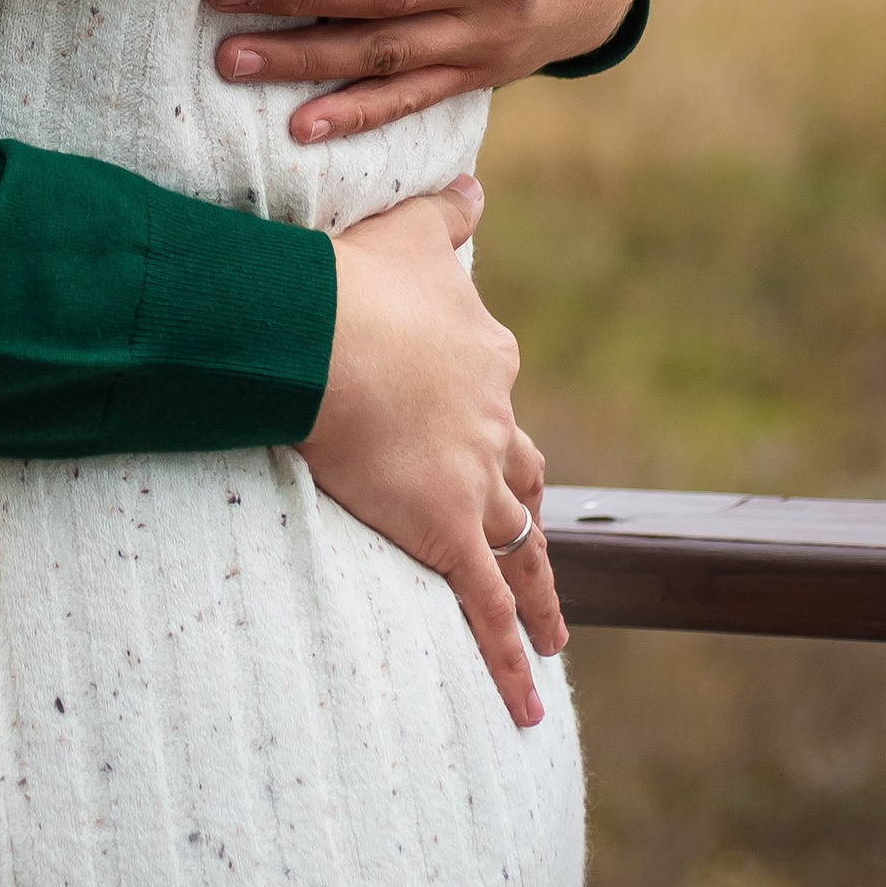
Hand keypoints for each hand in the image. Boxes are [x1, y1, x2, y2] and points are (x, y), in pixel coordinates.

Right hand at [298, 179, 562, 725]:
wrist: (328, 333)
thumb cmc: (357, 276)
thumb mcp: (412, 228)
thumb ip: (448, 208)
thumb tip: (476, 180)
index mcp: (484, 360)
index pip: (492, 391)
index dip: (481, 407)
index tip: (468, 419)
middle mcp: (494, 424)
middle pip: (521, 474)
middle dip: (525, 505)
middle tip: (528, 530)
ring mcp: (474, 484)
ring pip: (520, 545)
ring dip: (541, 592)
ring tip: (557, 634)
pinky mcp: (447, 534)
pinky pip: (486, 608)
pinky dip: (510, 659)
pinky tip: (531, 706)